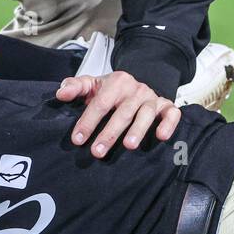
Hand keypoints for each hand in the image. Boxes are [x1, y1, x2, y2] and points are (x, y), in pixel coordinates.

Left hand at [57, 71, 180, 157]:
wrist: (136, 85)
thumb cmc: (111, 91)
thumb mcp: (92, 85)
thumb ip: (75, 87)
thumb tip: (61, 94)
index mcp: (117, 82)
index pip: (101, 103)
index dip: (88, 121)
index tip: (78, 139)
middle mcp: (137, 89)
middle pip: (123, 112)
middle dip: (109, 133)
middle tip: (97, 152)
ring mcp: (153, 98)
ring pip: (147, 114)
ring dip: (138, 130)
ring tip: (128, 146)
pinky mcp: (167, 106)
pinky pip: (172, 114)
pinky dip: (168, 124)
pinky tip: (161, 137)